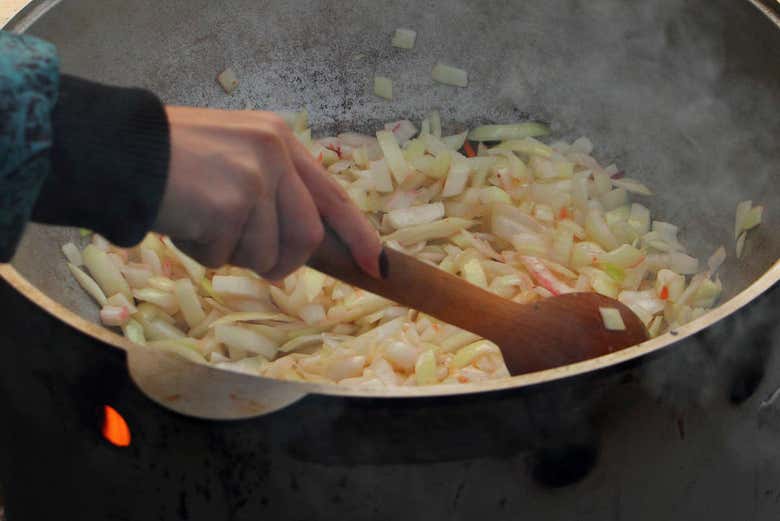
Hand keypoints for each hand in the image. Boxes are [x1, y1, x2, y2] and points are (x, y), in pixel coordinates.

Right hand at [153, 106, 381, 279]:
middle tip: (248, 257)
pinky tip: (181, 222)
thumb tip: (301, 243)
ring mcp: (255, 179)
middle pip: (305, 238)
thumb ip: (271, 189)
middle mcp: (275, 154)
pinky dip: (201, 252)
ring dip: (230, 253)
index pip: (331, 194)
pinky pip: (225, 257)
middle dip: (280, 261)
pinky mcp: (231, 206)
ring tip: (198, 221)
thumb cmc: (171, 159)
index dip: (356, 232)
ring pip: (265, 254)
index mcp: (280, 140)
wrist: (119, 150)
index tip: (375, 262)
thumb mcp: (234, 157)